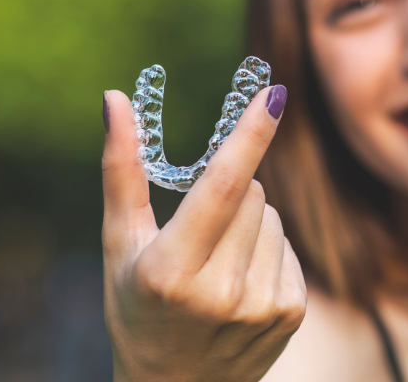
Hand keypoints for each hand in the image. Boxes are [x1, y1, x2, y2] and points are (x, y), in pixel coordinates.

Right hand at [101, 86, 305, 381]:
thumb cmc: (137, 307)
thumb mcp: (120, 245)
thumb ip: (122, 170)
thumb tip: (116, 100)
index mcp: (172, 270)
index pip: (221, 186)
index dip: (250, 135)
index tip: (274, 93)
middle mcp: (221, 291)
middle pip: (252, 192)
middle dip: (230, 192)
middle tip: (200, 232)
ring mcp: (261, 305)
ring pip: (273, 216)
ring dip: (250, 223)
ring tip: (218, 264)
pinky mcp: (291, 313)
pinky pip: (288, 246)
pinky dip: (268, 251)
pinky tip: (242, 283)